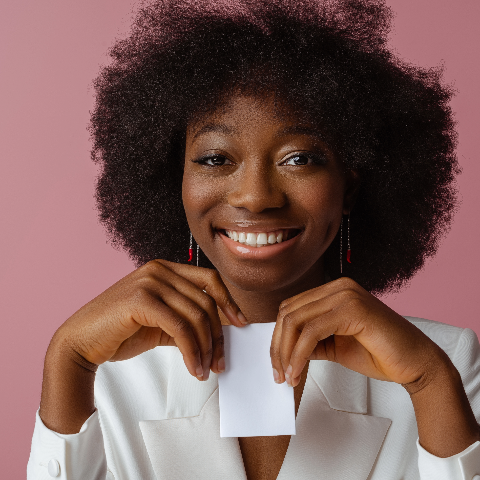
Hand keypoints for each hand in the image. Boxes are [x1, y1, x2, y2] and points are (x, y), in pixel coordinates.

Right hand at [53, 259, 245, 379]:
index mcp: (166, 269)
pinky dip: (192, 351)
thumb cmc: (121, 331)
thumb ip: (186, 321)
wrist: (82, 342)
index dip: (228, 302)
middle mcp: (159, 270)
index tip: (240, 324)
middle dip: (218, 336)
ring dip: (205, 348)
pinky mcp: (141, 299)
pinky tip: (194, 368)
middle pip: (206, 302)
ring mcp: (150, 282)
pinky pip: (180, 327)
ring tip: (205, 370)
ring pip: (195, 316)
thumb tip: (218, 334)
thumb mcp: (161, 323)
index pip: (209, 280)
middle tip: (219, 362)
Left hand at [270, 277, 446, 388]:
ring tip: (286, 376)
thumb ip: (310, 341)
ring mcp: (346, 294)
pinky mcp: (353, 309)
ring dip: (285, 352)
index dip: (278, 336)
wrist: (416, 364)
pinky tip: (297, 372)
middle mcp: (338, 287)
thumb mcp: (333, 346)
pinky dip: (298, 354)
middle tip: (278, 374)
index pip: (292, 308)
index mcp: (334, 291)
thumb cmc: (379, 354)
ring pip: (296, 320)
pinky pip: (312, 331)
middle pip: (289, 312)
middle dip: (277, 346)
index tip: (277, 364)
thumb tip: (282, 349)